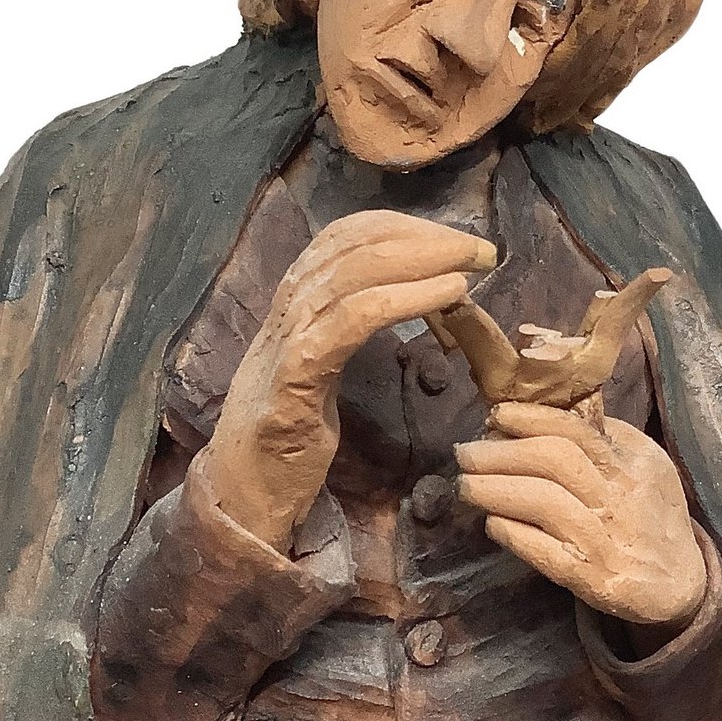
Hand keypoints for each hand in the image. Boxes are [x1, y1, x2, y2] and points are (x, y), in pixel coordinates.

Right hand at [197, 211, 494, 550]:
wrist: (239, 493)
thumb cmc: (285, 438)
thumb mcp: (319, 369)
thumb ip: (347, 329)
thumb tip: (405, 299)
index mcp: (294, 303)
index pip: (343, 237)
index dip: (402, 228)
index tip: (454, 239)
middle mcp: (287, 309)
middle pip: (354, 245)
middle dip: (424, 238)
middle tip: (481, 246)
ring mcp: (288, 339)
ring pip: (355, 272)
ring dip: (424, 260)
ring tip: (473, 263)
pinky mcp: (296, 376)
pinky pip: (354, 319)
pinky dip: (406, 298)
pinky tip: (449, 294)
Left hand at [455, 402, 706, 630]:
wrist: (683, 585)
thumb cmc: (655, 518)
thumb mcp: (647, 468)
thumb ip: (608, 439)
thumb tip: (549, 412)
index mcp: (633, 464)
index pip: (577, 430)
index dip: (530, 419)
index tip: (495, 416)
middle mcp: (620, 498)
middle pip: (553, 460)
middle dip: (500, 453)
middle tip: (464, 453)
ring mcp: (605, 539)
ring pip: (543, 503)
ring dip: (494, 490)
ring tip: (465, 486)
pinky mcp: (592, 579)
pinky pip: (543, 552)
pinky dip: (512, 533)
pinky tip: (491, 523)